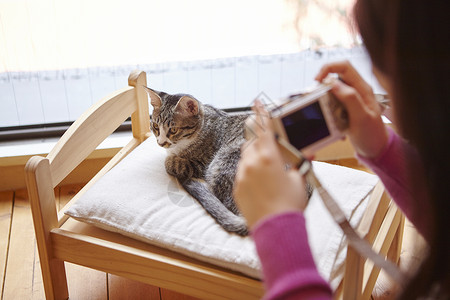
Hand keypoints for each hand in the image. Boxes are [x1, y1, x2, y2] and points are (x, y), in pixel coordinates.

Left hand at [234, 101, 307, 229]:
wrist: (276, 229)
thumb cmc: (290, 204)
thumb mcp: (299, 180)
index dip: (261, 114)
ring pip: (246, 157)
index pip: (264, 129)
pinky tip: (261, 182)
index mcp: (269, 157)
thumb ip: (298, 164)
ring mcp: (242, 176)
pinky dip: (250, 171)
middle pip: (252, 141)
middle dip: (258, 138)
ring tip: (267, 167)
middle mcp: (251, 163)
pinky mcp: (237, 188)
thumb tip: (305, 155)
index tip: (256, 102)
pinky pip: (242, 172)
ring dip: (254, 155)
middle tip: (267, 140)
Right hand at [315, 61, 388, 158]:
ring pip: (331, 90)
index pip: (344, 66)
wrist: (375, 149)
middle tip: (316, 98)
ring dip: (323, 100)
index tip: (318, 81)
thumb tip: (334, 84)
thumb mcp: (362, 117)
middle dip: (322, 86)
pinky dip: (326, 110)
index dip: (328, 69)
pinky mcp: (345, 107)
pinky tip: (330, 121)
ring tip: (325, 112)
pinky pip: (331, 103)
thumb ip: (350, 99)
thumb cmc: (372, 134)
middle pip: (335, 76)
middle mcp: (356, 90)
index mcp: (363, 88)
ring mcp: (350, 99)